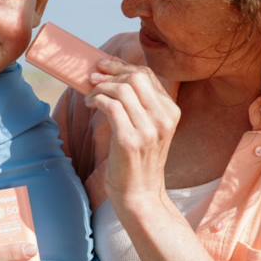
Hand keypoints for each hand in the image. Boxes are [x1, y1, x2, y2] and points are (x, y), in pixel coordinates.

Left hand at [86, 58, 179, 209]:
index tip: (104, 66)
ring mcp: (148, 129)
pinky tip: (90, 105)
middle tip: (93, 78)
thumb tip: (111, 76)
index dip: (122, 66)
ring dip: (100, 88)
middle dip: (110, 73)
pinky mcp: (130, 140)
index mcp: (171, 112)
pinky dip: (96, 100)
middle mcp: (163, 118)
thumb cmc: (138, 160)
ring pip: (122, 89)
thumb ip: (139, 104)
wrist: (140, 195)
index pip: (147, 75)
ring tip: (90, 96)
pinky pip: (110, 106)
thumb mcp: (147, 128)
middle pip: (136, 76)